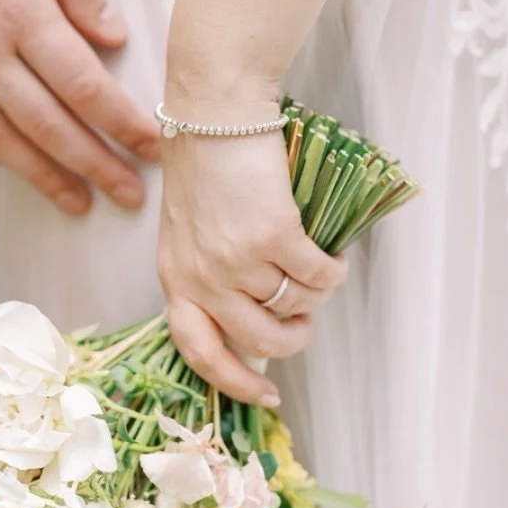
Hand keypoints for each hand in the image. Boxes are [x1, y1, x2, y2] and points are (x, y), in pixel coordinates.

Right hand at [0, 0, 159, 215]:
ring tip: (81, 202)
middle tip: (130, 195)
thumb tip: (113, 36)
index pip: (83, 84)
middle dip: (97, 165)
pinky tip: (24, 170)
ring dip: (49, 178)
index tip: (152, 145)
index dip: (122, 122)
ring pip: (5, 143)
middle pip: (51, 126)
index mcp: (17, 8)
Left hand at [158, 93, 346, 403]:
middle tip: (305, 321)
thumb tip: (251, 315)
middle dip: (292, 339)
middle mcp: (202, 277)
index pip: (199, 351)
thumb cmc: (202, 165)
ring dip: (316, 299)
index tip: (265, 396)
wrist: (215, 112)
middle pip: (259, 341)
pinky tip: (332, 259)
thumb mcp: (186, 231)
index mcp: (175, 278)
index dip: (234, 381)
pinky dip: (332, 273)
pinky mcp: (273, 236)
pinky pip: (317, 276)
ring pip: (294, 308)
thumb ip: (205, 274)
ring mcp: (236, 260)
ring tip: (318, 276)